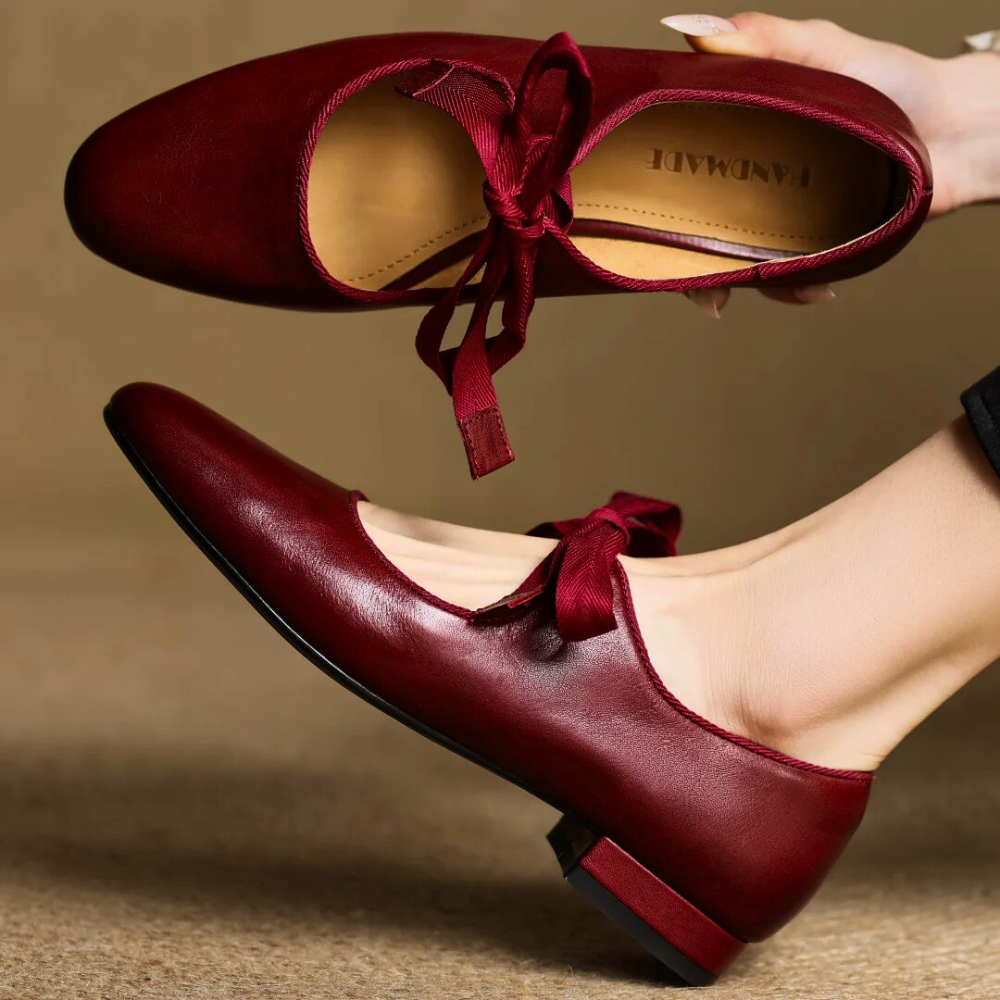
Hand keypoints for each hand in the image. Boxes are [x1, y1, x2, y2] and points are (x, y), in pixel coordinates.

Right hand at [660, 13, 999, 315]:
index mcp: (738, 136)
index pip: (676, 170)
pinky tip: (818, 288)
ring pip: (742, 262)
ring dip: (752, 287)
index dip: (650, 201)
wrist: (962, 127)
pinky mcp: (818, 244)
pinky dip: (797, 290)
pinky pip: (792, 278)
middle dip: (695, 272)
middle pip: (699, 230)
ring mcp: (784, 217)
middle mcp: (751, 180)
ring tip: (787, 285)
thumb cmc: (896, 81)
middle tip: (711, 293)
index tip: (639, 227)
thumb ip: (760, 41)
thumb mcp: (822, 49)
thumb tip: (688, 29)